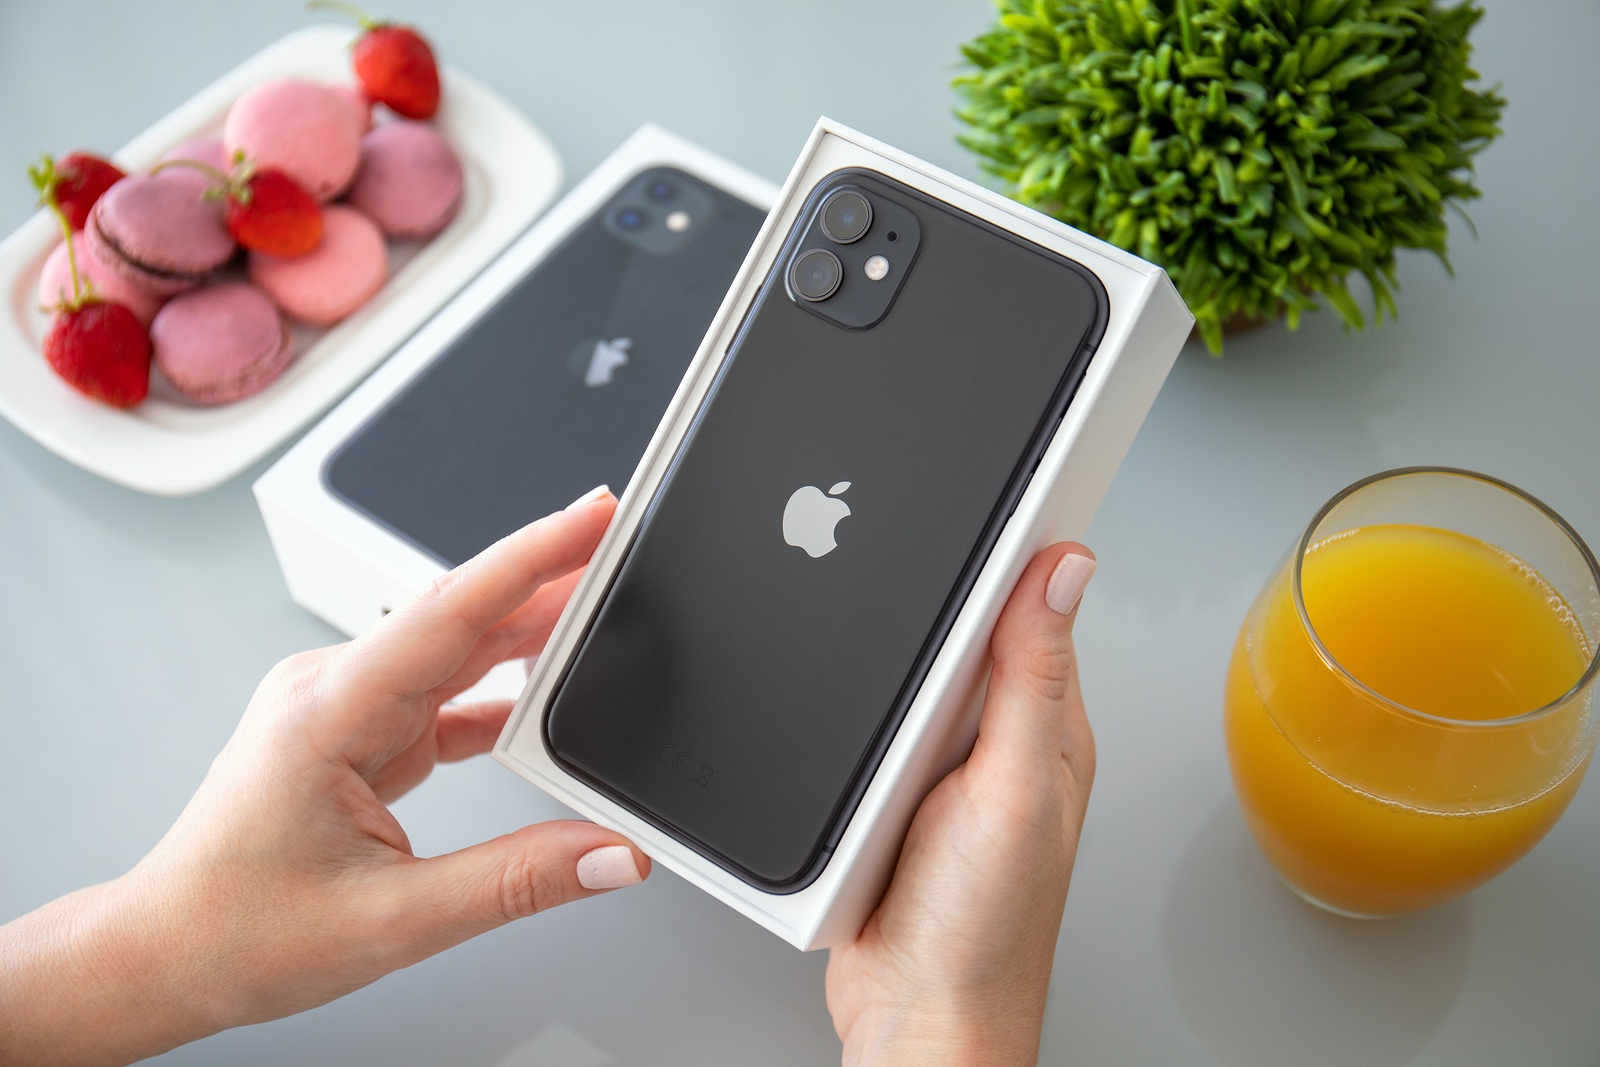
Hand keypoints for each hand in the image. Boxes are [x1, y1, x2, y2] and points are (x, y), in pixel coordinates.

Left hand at [0, 489, 649, 1066]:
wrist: (163, 954)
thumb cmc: (237, 932)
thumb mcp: (393, 921)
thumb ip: (516, 882)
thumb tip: (608, 853)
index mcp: (326, 714)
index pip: (449, 611)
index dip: (531, 554)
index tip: (592, 515)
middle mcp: (330, 691)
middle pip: (462, 616)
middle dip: (548, 578)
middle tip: (623, 551)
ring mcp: (342, 706)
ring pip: (455, 647)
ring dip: (528, 629)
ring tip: (601, 608)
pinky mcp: (356, 730)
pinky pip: (442, 689)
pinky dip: (498, 687)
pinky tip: (545, 690)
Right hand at [826, 543, 1097, 1066]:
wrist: (913, 1016)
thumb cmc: (981, 932)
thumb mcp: (1015, 790)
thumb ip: (1031, 681)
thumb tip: (1061, 572)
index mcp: (1046, 727)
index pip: (1039, 608)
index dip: (1022, 545)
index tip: (1010, 475)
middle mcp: (998, 739)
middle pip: (965, 630)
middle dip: (942, 588)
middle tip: (920, 523)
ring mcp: (938, 765)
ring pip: (908, 672)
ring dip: (888, 650)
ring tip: (873, 589)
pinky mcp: (885, 792)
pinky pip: (866, 723)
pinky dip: (851, 706)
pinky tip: (842, 692)